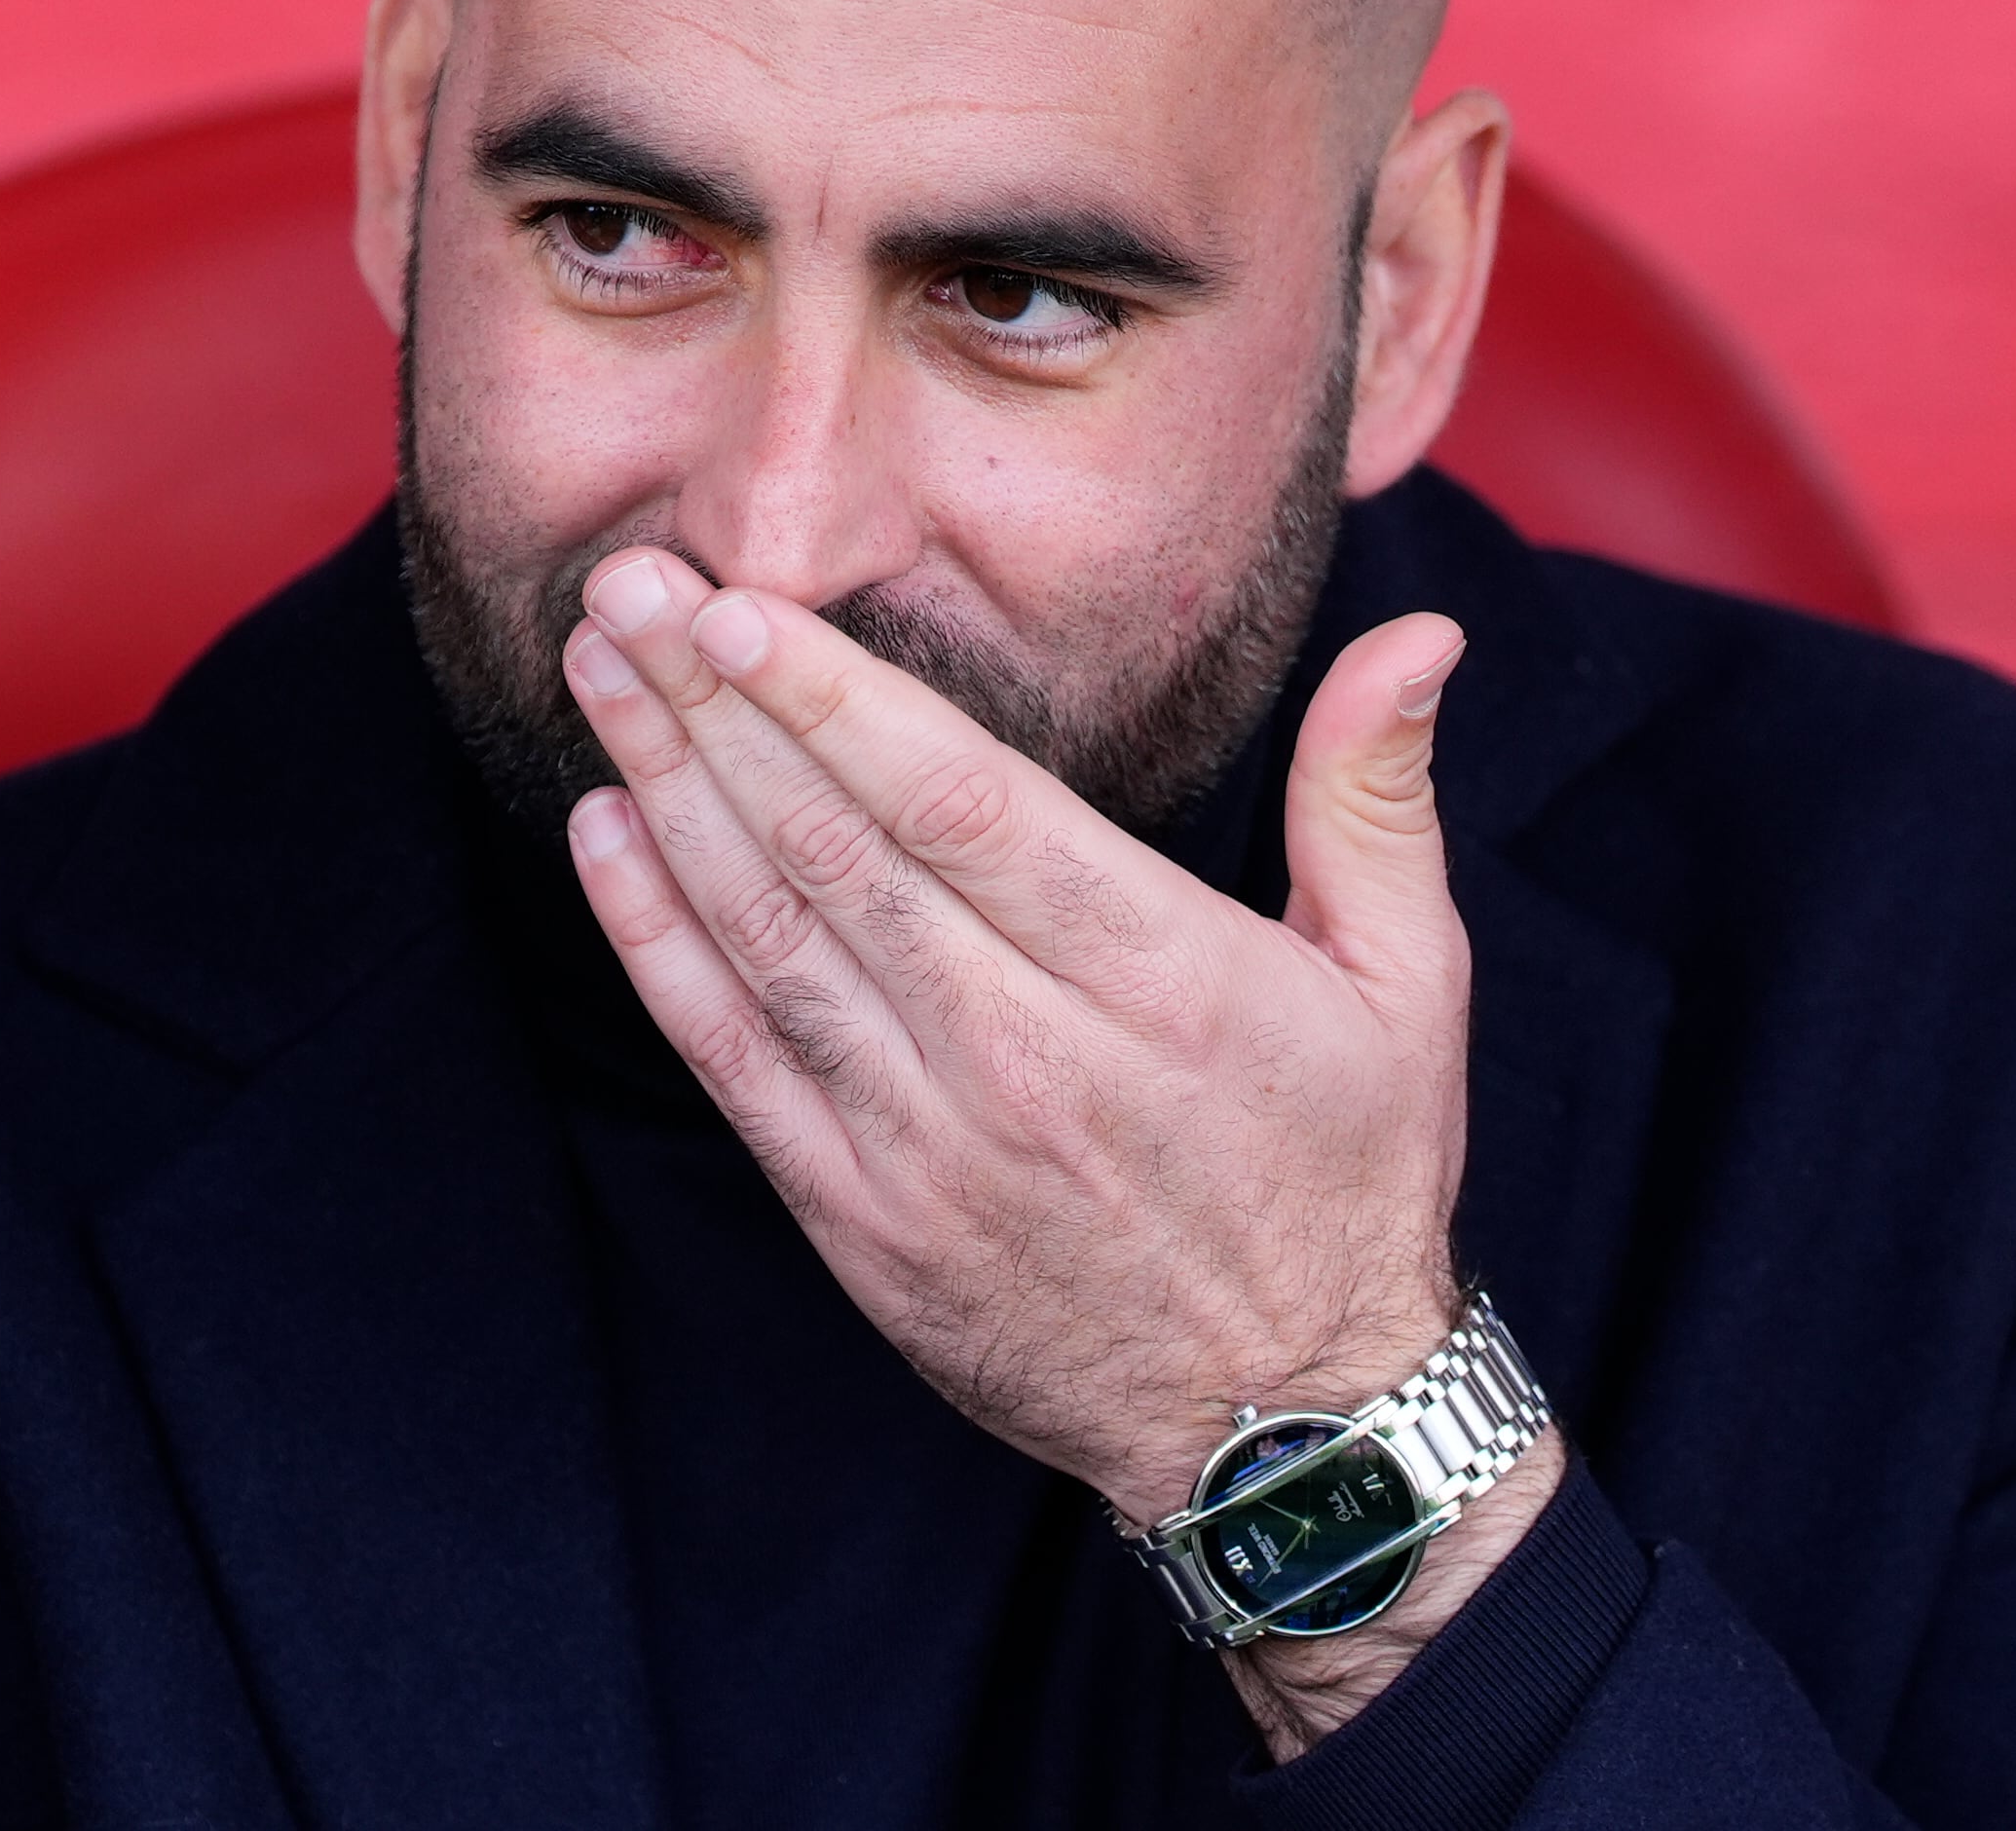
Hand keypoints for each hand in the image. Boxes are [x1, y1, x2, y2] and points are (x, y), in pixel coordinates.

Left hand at [558, 548, 1554, 1746]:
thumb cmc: (1347, 1178)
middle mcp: (1028, 1052)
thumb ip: (1375, 797)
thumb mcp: (1406, 983)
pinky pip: (738, 1060)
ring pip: (772, 936)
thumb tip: (1419, 638)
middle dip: (716, 706)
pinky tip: (606, 834)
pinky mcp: (862, 1219)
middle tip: (627, 585)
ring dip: (670, 791)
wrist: (1284, 1430)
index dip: (836, 702)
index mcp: (1159, 977)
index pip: (964, 806)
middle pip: (839, 849)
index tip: (738, 607)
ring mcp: (930, 1142)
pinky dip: (660, 944)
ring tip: (597, 667)